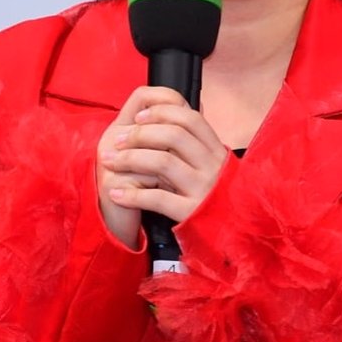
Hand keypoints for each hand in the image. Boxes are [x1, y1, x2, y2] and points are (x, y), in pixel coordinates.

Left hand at [96, 86, 229, 246]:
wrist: (231, 233)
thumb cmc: (216, 195)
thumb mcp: (214, 164)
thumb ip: (195, 142)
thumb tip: (171, 108)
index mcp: (216, 150)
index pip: (190, 118)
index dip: (162, 112)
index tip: (139, 116)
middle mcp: (213, 166)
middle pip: (174, 135)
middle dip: (139, 134)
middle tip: (117, 140)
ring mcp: (203, 190)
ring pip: (163, 162)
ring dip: (130, 159)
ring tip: (110, 162)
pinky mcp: (192, 213)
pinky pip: (158, 199)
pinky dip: (132, 195)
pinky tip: (116, 193)